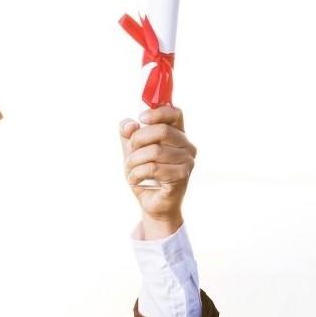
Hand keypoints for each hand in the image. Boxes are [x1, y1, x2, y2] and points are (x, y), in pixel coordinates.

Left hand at [119, 106, 196, 239]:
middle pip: (162, 130)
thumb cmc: (145, 174)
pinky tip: (134, 180)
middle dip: (138, 140)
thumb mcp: (132, 150)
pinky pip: (154, 168)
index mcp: (178, 134)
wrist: (152, 204)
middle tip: (129, 151)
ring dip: (134, 161)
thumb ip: (128, 134)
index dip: (158, 112)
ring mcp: (187, 162)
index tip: (141, 118)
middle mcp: (187, 146)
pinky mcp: (182, 177)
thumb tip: (129, 125)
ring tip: (130, 170)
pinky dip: (137, 174)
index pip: (175, 113)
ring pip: (155, 151)